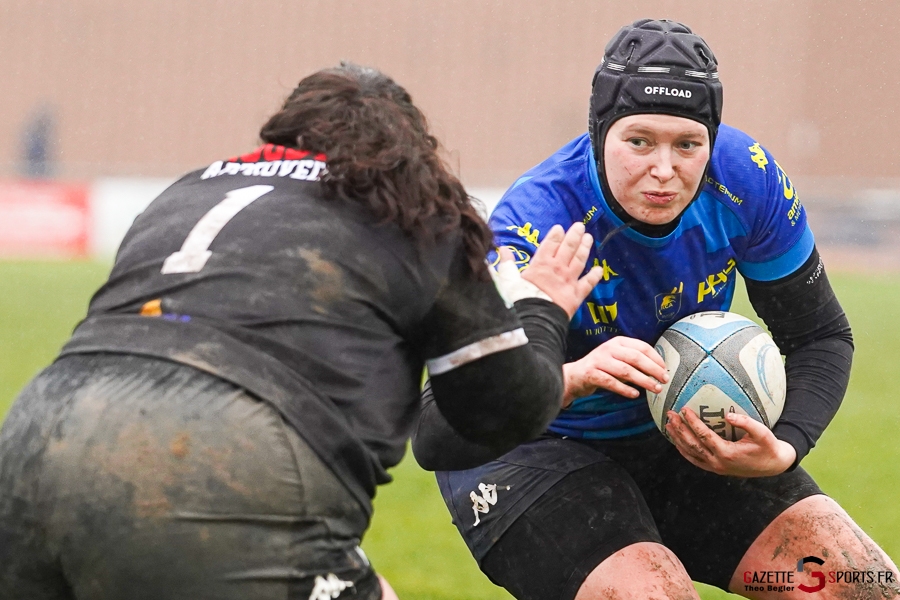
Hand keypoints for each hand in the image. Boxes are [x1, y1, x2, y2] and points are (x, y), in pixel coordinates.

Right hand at [516, 222, 602, 317]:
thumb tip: (503, 249)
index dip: (556, 235)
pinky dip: (594, 276)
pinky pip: (588, 283)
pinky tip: (599, 269)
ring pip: (579, 260)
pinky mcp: (576, 295)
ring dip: (584, 248)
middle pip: (568, 248)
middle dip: (574, 236)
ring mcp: (568, 281)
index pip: (550, 244)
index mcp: (541, 264)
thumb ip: (507, 264)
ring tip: (589, 238)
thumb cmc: (519, 301)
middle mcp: (557, 269)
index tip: (560, 228)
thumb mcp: (508, 280)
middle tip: (580, 226)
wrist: (534, 320)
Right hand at [562, 336, 667, 407]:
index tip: (665, 369)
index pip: (642, 347)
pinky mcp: (591, 374)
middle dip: (653, 369)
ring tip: (654, 388)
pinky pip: (611, 382)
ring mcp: (599, 360)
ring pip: (625, 370)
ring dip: (643, 380)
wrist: (575, 376)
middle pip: (635, 357)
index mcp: (618, 342)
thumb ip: (634, 362)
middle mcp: (608, 348)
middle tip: (664, 380)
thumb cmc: (602, 368)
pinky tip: (635, 394)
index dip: (656, 358)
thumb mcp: (618, 359)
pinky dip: (624, 389)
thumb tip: (659, 370)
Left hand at [665, 408, 796, 476]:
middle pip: (692, 444)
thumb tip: (728, 415)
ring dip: (678, 439)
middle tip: (670, 414)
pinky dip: (684, 452)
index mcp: (727, 453)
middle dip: (679, 429)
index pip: (703, 435)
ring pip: (691, 453)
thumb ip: (746, 423)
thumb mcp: (762, 433)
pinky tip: (677, 443)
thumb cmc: (768, 446)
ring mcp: (716, 467)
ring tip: (668, 425)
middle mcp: (718, 462)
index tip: (684, 409)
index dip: (692, 422)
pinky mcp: (716, 469)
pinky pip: (696, 461)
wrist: (774, 465)